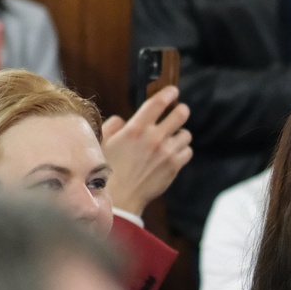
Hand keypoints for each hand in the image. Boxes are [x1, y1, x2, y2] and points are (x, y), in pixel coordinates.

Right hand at [102, 86, 191, 213]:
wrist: (119, 198)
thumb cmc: (107, 170)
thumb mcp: (103, 143)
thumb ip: (113, 126)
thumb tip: (122, 120)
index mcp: (136, 128)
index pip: (158, 102)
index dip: (169, 93)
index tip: (173, 91)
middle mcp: (155, 138)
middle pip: (181, 114)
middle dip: (181, 110)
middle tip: (179, 111)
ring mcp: (167, 153)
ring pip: (186, 134)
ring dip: (180, 134)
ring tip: (172, 138)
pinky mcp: (174, 167)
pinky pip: (188, 151)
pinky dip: (182, 150)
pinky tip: (173, 153)